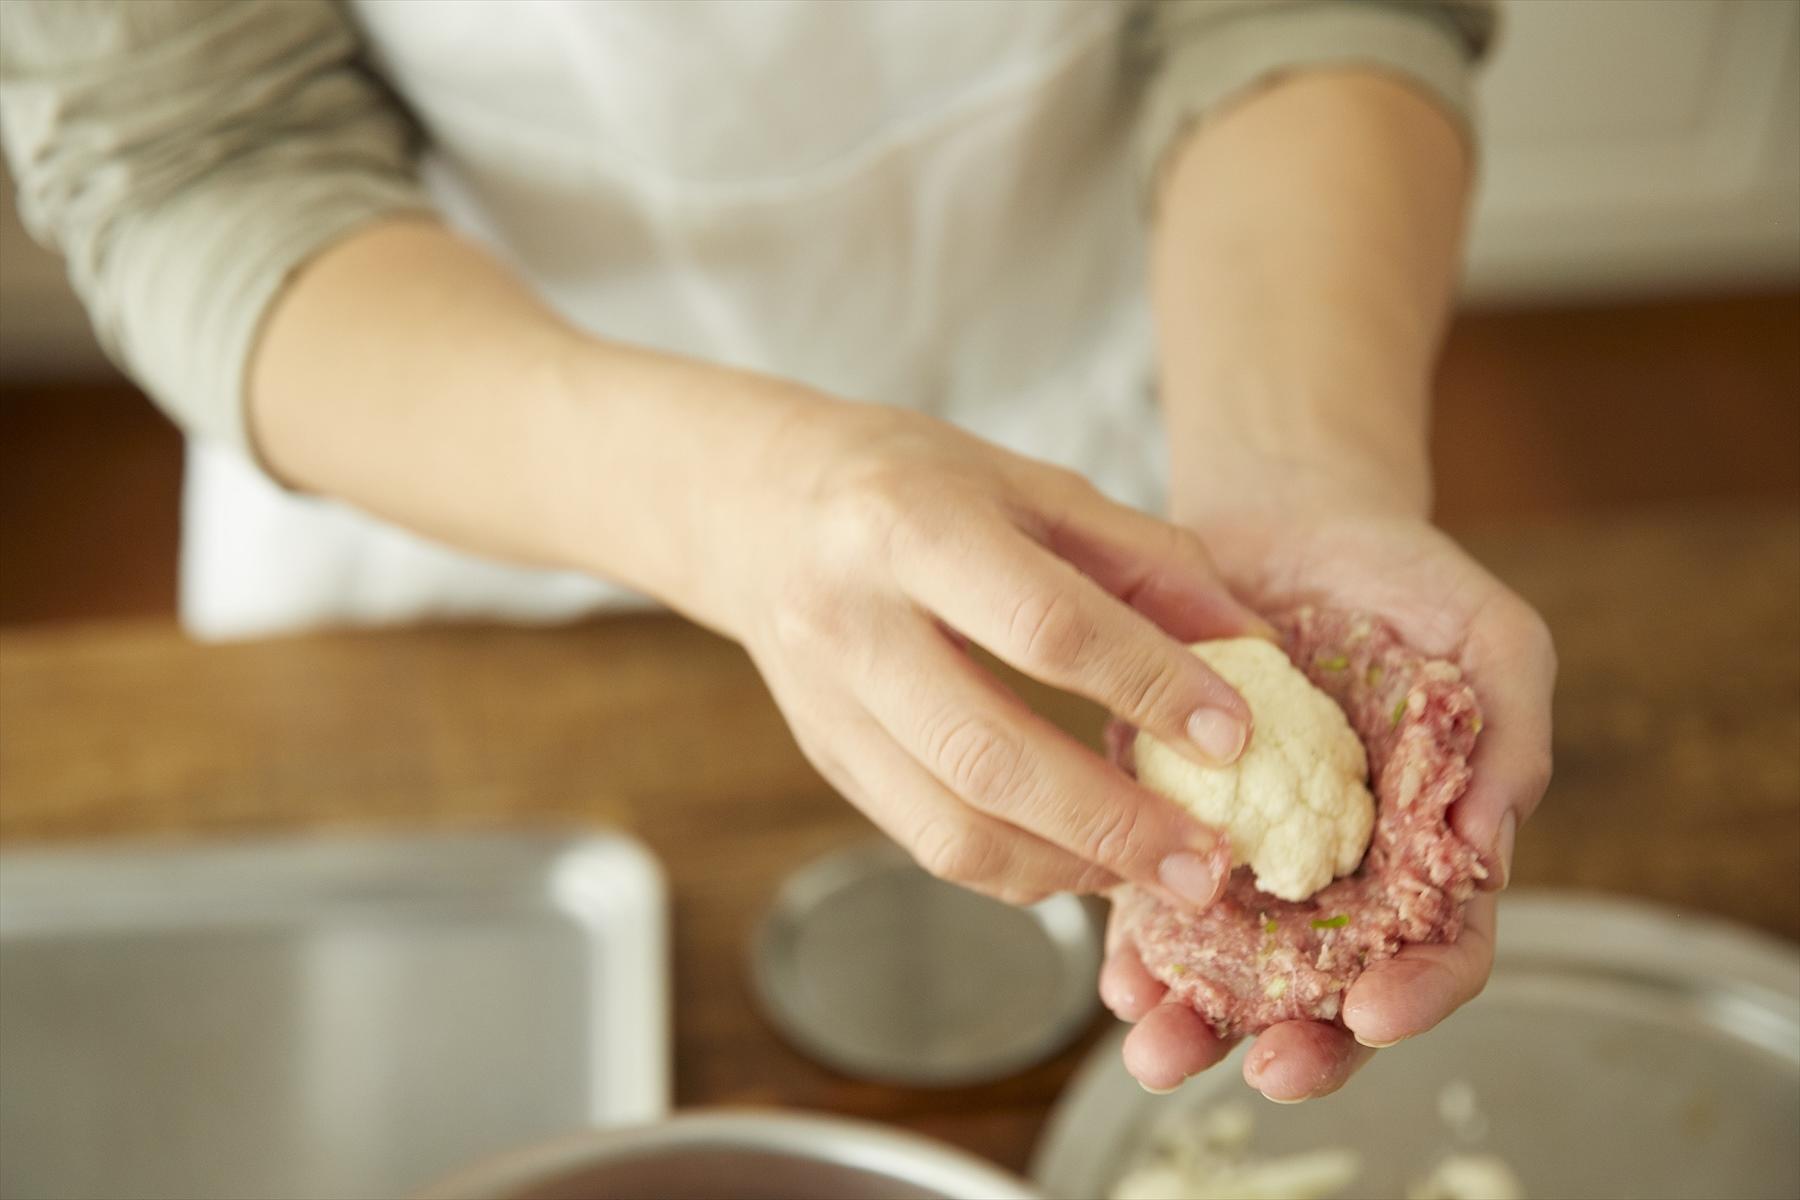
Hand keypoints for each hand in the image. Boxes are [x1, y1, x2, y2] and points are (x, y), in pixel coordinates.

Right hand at [707, 394, 1268, 904]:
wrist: (761, 509)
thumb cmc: (914, 485)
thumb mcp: (1033, 487)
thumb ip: (1146, 561)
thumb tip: (1250, 648)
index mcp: (910, 526)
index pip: (1043, 624)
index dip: (1149, 685)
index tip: (1239, 735)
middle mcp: (853, 622)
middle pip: (988, 754)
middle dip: (1115, 822)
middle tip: (1213, 862)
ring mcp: (829, 704)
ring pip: (951, 826)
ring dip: (1071, 868)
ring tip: (1163, 874)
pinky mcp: (828, 760)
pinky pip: (930, 843)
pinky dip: (1022, 869)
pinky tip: (1090, 861)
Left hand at [1099, 510, 1555, 1097]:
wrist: (1287, 521)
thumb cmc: (1404, 580)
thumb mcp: (1490, 638)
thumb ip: (1512, 735)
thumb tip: (1490, 848)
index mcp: (1428, 852)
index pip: (1439, 950)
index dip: (1418, 993)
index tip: (1376, 1012)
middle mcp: (1341, 875)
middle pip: (1328, 989)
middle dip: (1299, 1043)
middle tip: (1263, 1066)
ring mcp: (1253, 856)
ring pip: (1231, 968)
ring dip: (1197, 1019)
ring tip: (1156, 1045)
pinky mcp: (1174, 820)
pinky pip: (1154, 897)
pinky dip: (1136, 945)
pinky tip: (1117, 972)